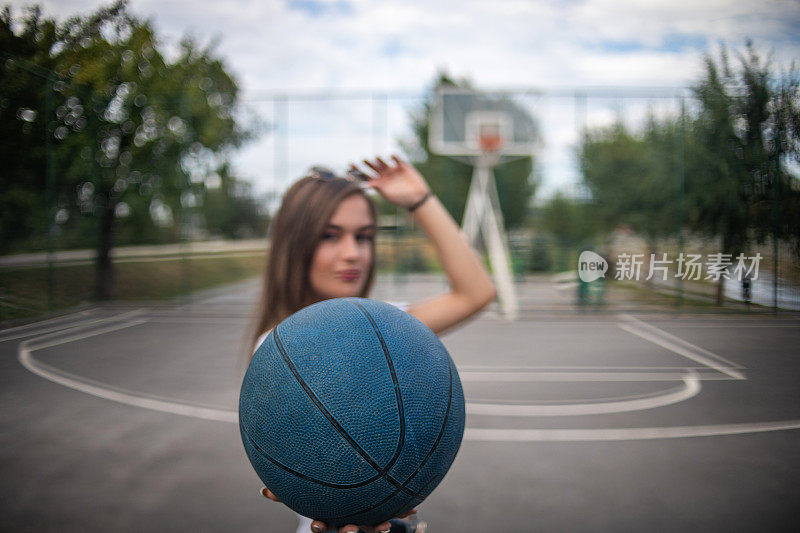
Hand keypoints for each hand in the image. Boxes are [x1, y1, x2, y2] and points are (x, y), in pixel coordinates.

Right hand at [261, 487, 416, 532]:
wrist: (353, 500)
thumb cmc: (320, 495)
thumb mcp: (303, 495)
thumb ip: (283, 494)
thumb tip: (262, 492)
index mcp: (328, 517)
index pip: (322, 526)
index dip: (320, 527)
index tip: (316, 524)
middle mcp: (346, 521)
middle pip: (347, 531)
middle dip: (349, 532)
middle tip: (350, 529)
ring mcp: (364, 519)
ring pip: (370, 528)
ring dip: (377, 528)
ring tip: (385, 525)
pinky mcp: (381, 513)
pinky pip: (392, 513)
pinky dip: (402, 512)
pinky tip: (412, 508)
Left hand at [353, 155, 429, 209]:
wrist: (417, 198)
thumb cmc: (402, 199)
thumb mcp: (388, 195)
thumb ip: (378, 188)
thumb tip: (367, 183)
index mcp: (379, 183)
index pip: (366, 175)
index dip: (358, 170)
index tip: (351, 166)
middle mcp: (384, 175)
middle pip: (373, 167)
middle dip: (368, 163)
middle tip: (363, 160)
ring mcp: (393, 170)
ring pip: (383, 162)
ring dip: (379, 159)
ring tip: (376, 158)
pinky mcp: (403, 166)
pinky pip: (396, 159)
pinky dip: (394, 156)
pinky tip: (391, 156)